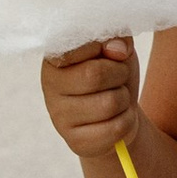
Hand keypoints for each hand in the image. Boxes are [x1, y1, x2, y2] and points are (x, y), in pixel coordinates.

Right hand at [42, 36, 144, 161]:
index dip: (106, 48)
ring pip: (109, 103)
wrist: (121, 111)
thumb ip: (116, 36)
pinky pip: (116, 129)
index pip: (78, 45)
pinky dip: (127, 121)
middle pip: (95, 75)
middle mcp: (49, 86)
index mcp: (55, 57)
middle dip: (120, 74)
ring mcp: (59, 116)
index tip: (114, 52)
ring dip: (124, 99)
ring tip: (116, 97)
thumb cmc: (114, 72)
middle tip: (119, 77)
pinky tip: (116, 118)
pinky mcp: (75, 141)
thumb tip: (116, 49)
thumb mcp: (118, 46)